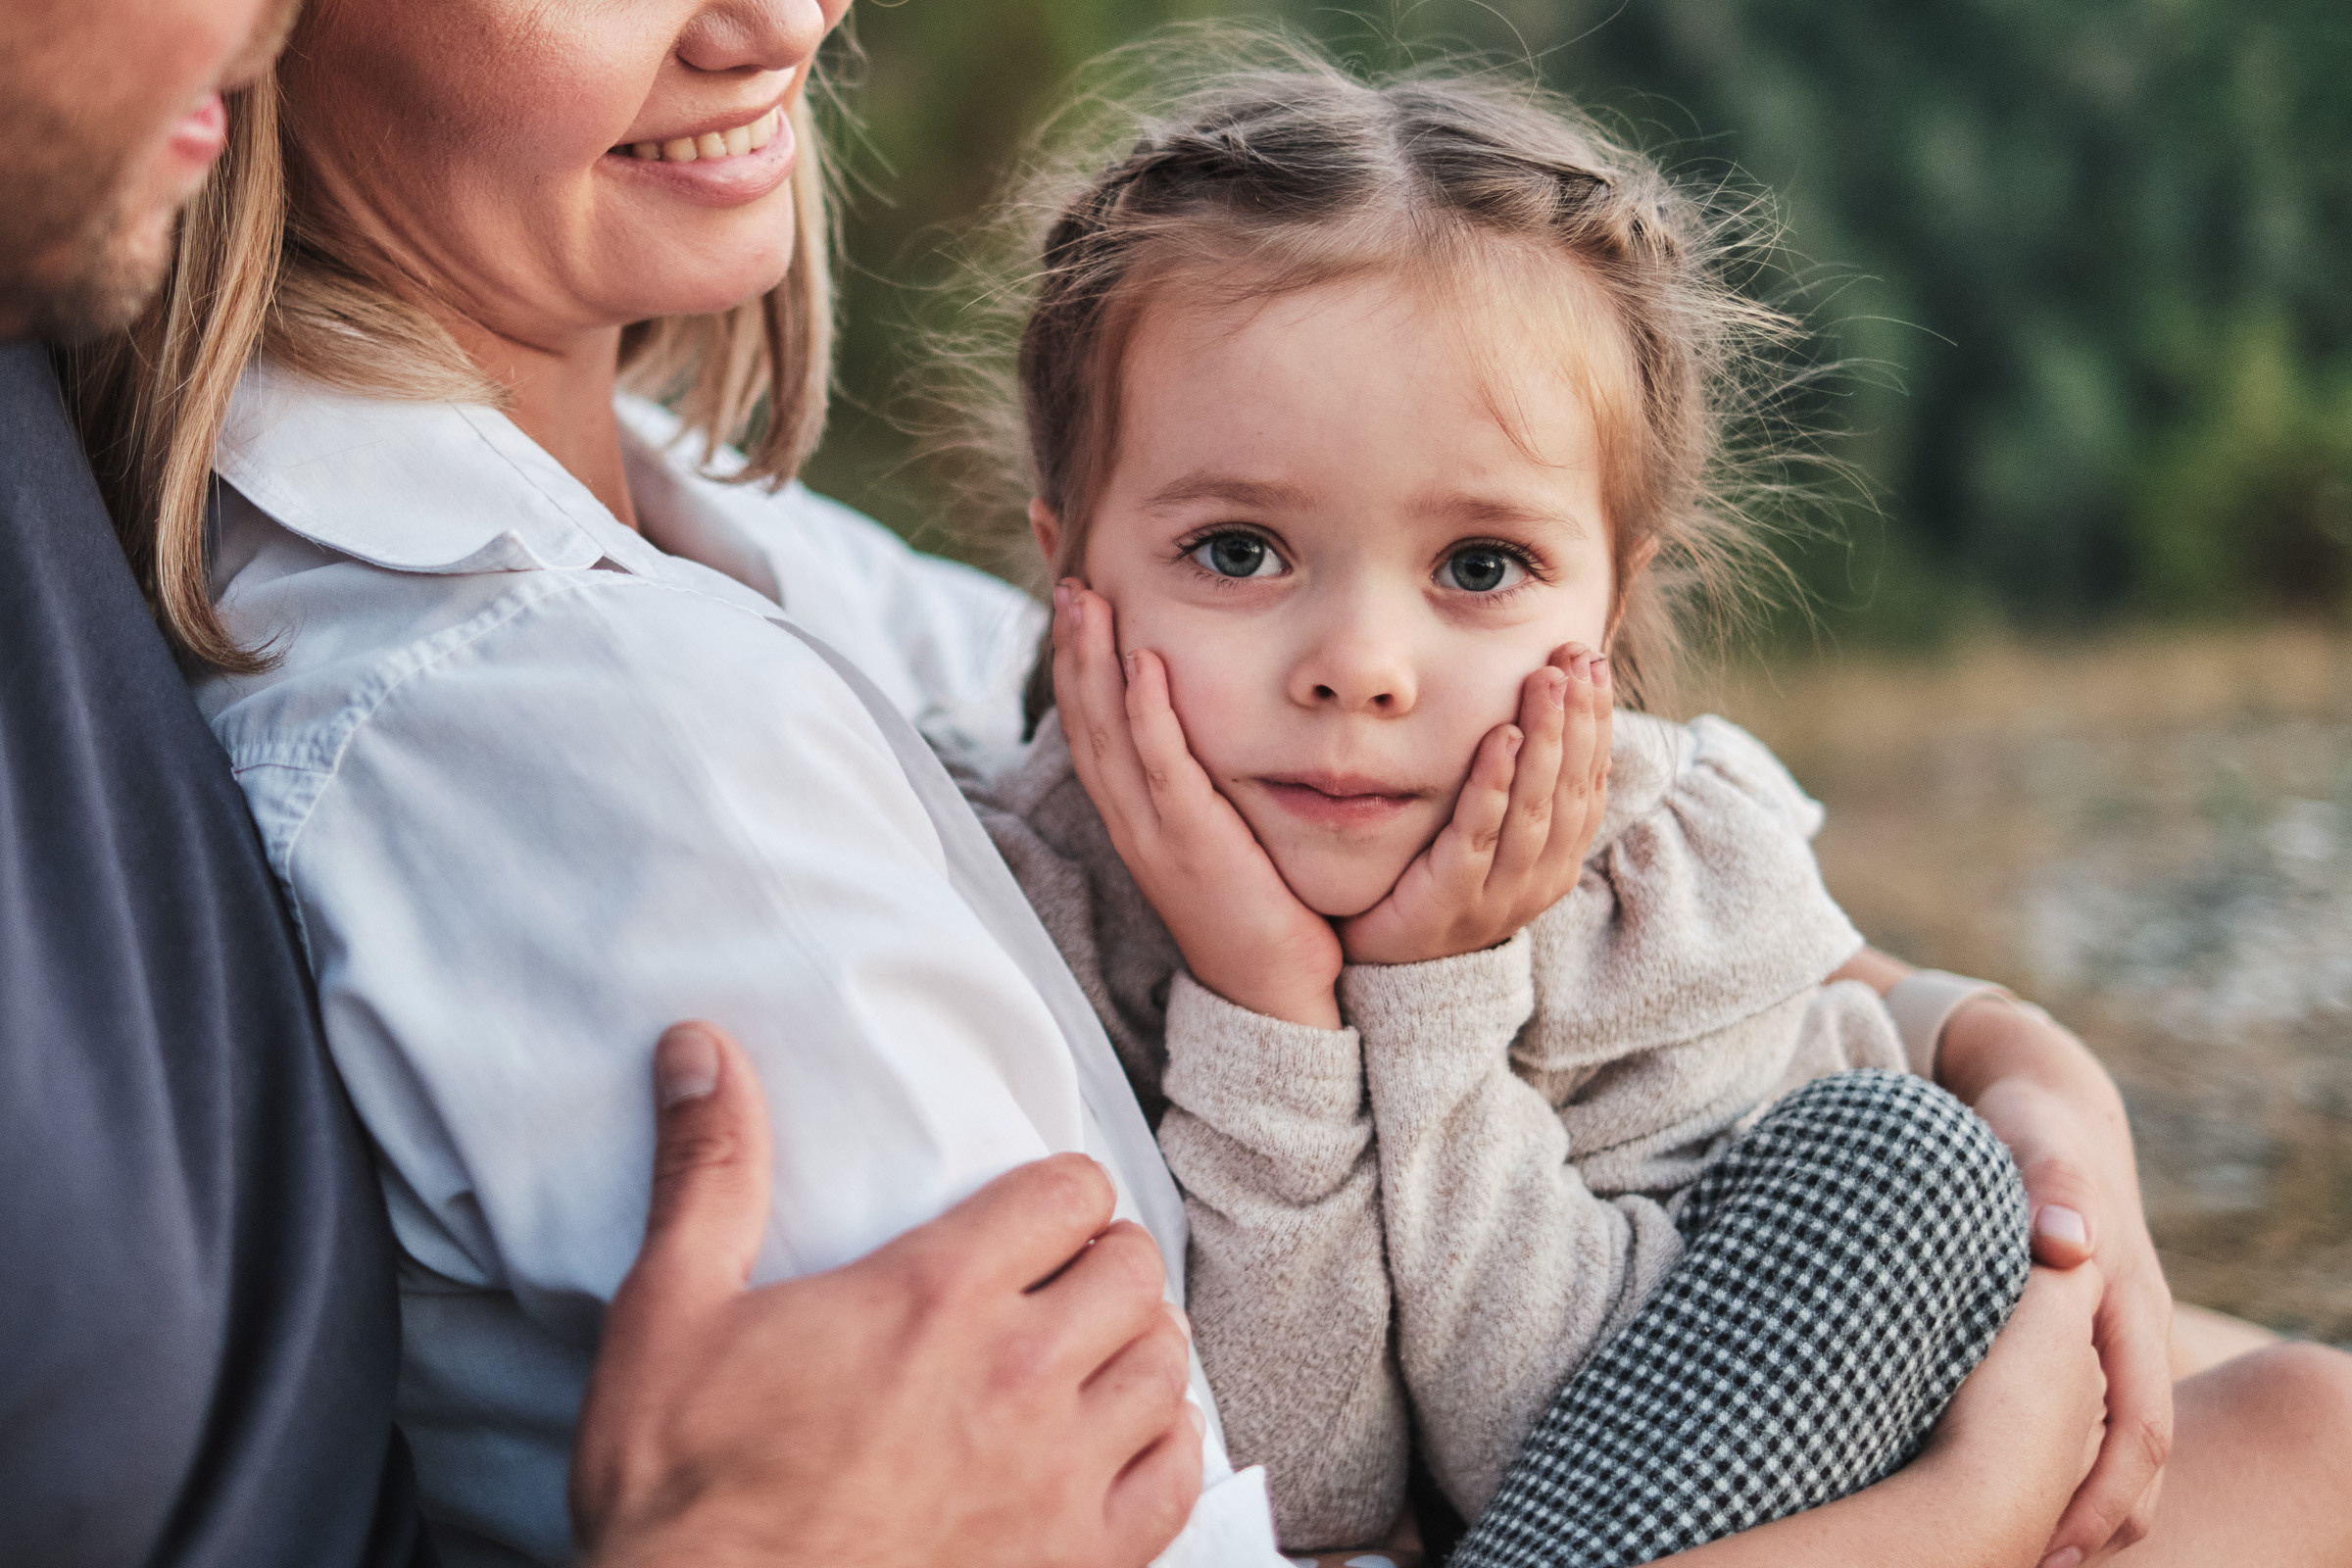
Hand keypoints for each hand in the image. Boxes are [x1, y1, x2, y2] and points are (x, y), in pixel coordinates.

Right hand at [573, 1022, 1203, 1567]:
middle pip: (1131, 1270)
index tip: (1027, 1217)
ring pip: (1166, 1366)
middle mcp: (1017, 1378)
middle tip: (1055, 1283)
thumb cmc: (684, 1497)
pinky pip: (1177, 1479)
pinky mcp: (1080, 1562)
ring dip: (1133, 1348)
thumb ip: (708, 1171)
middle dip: (1099, 1261)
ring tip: (1088, 1354)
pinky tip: (1119, 1444)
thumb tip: (701, 1047)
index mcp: (934, 1299)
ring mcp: (1058, 1478)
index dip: (1053, 1194)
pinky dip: (1161, 1449)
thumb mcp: (667, 1316)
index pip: (1069, 1193)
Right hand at [1052, 580, 1344, 1028]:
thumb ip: (1204, 781)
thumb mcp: (1219, 832)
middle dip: (1071, 642)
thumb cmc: (1258, 907)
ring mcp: (1152, 832)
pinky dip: (1147, 713)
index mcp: (1133, 812)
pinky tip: (1143, 662)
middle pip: (1083, 715)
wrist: (1275, 992)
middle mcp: (1129, 817)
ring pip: (1107, 733)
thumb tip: (1206, 728)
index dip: (1075, 655)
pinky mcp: (1190, 844)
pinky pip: (1162, 767)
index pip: (1090, 719)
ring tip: (1084, 596)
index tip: (1071, 593)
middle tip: (1063, 574)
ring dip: (1093, 661)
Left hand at [1339, 645, 1611, 965]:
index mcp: (1557, 860)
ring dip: (1543, 741)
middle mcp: (1540, 878)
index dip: (1595, 720)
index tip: (1591, 661)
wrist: (1385, 963)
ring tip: (1544, 683)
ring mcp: (1499, 895)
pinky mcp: (1452, 901)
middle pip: (1570, 789)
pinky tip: (1499, 740)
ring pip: (1534, 809)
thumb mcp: (1489, 835)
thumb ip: (1519, 789)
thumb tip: (1548, 716)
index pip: (1589, 781)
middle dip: (1576, 717)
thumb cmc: (1435, 881)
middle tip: (1573, 657)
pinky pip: (1478, 836)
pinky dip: (1493, 786)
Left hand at [1935, 996, 2173, 1567]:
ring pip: (2117, 1446)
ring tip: (2011, 1554)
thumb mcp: (2035, 1141)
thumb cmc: (2028, 1128)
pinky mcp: (2083, 1341)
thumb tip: (2066, 1242)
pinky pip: (2089, 1419)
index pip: (2138, 1424)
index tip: (2051, 1545)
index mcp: (2124, 1300)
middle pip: (2137, 1458)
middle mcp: (2129, 1330)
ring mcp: (2111, 1339)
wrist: (2047, 1109)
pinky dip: (2056, 1466)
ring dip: (2077, 1505)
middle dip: (2092, 1524)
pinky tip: (1994, 1490)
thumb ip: (2048, 1181)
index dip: (2102, 1492)